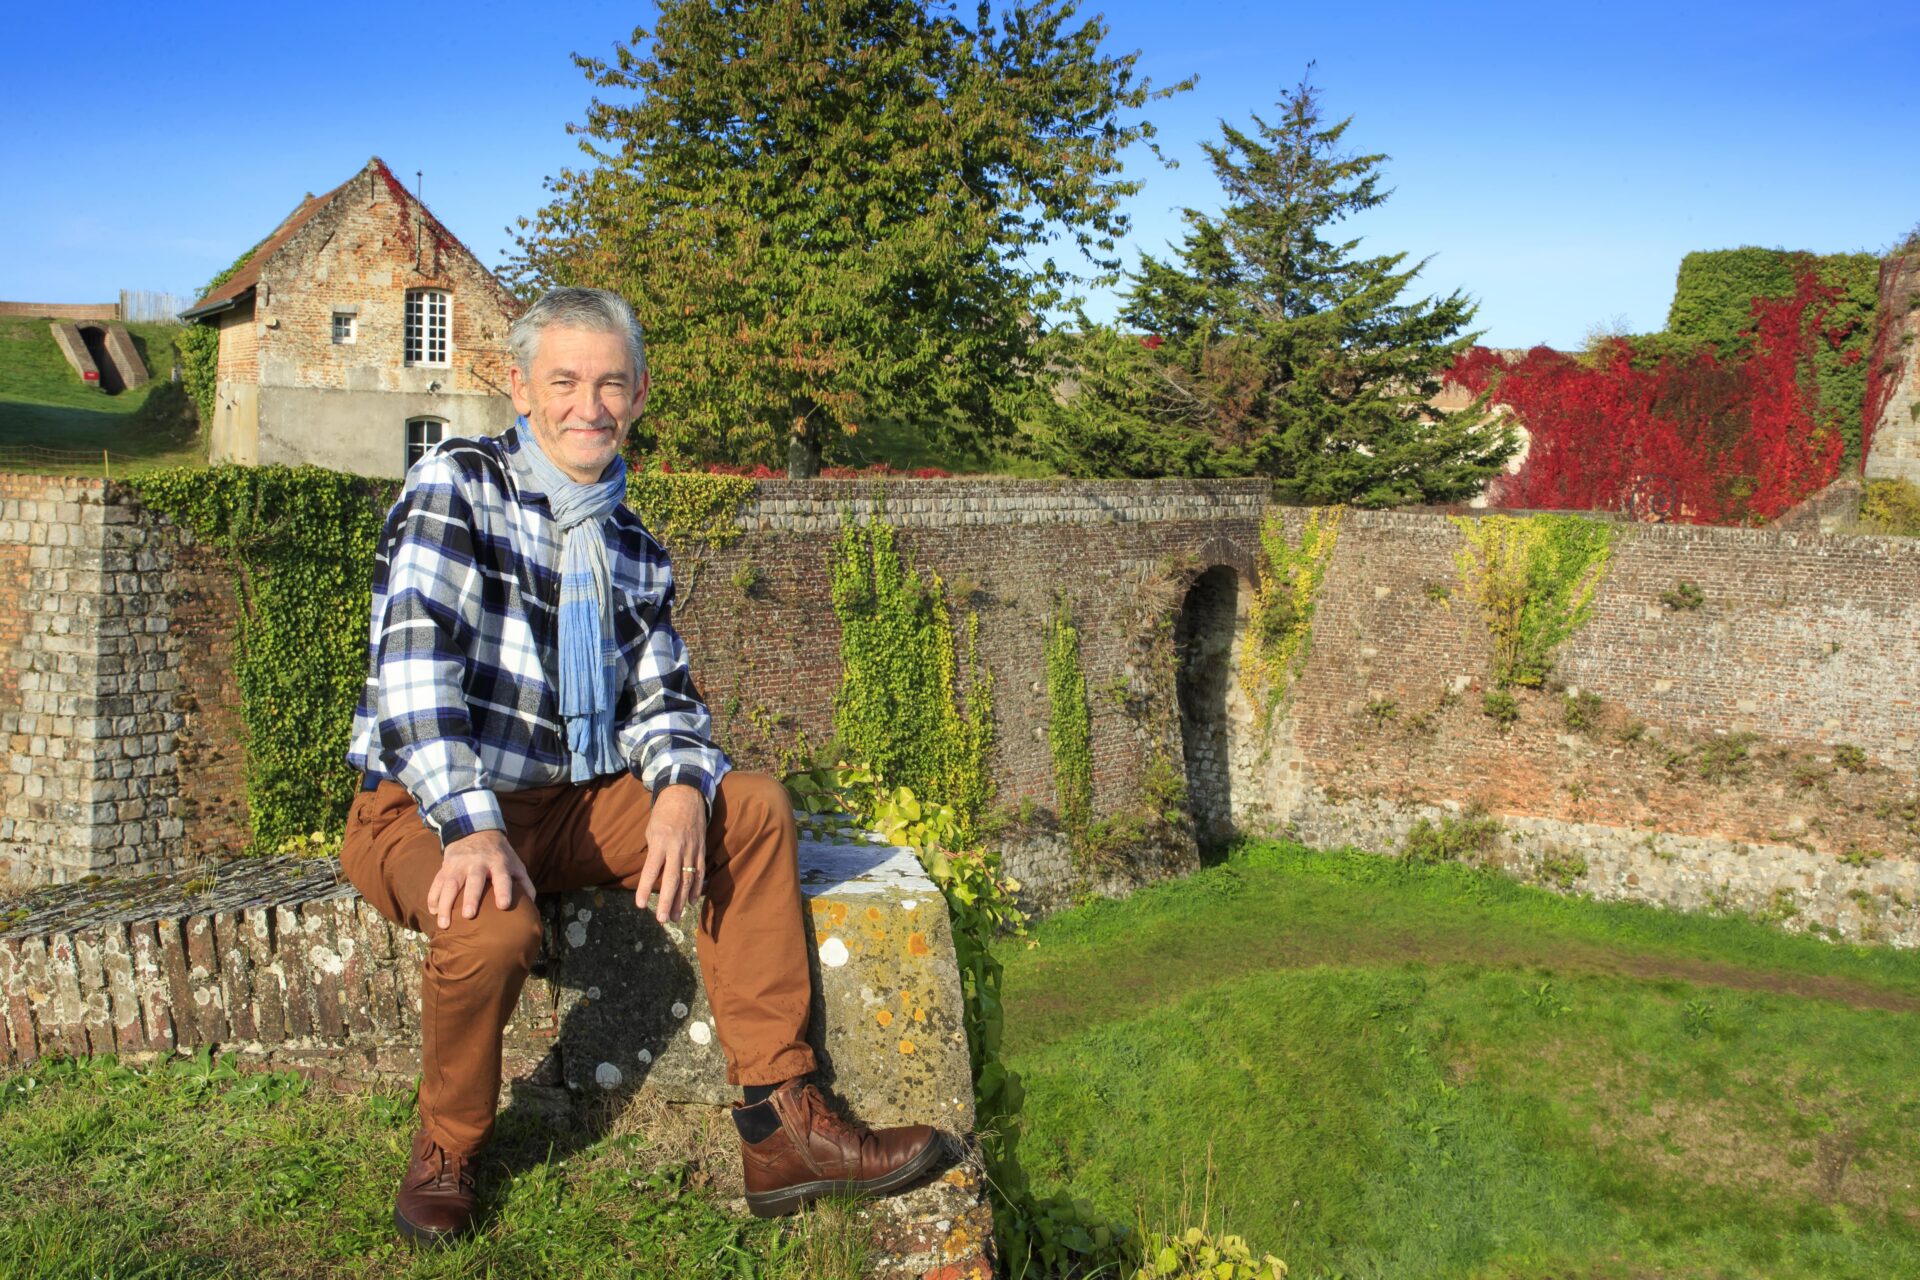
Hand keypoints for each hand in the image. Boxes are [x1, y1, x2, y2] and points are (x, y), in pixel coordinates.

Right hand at [430, 829, 536, 929]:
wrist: (475, 831)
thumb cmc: (500, 855)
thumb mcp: (516, 864)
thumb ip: (525, 885)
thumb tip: (531, 909)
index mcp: (498, 862)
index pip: (502, 877)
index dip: (504, 890)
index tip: (503, 905)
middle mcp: (478, 863)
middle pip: (473, 881)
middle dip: (471, 898)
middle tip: (469, 916)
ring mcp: (459, 864)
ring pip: (450, 884)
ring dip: (446, 904)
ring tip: (444, 924)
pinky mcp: (445, 867)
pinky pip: (436, 883)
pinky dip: (433, 898)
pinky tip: (433, 912)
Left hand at [633, 785, 707, 923]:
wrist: (686, 795)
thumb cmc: (663, 813)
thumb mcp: (651, 830)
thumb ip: (654, 853)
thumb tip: (654, 876)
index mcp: (660, 842)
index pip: (651, 871)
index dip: (644, 889)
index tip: (640, 905)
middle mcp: (677, 848)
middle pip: (672, 880)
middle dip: (666, 901)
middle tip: (662, 919)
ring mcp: (691, 849)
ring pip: (687, 879)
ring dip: (681, 900)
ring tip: (674, 916)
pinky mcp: (701, 848)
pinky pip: (699, 871)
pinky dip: (696, 888)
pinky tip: (690, 901)